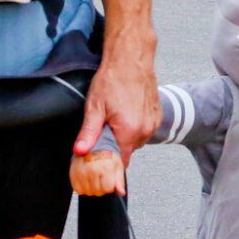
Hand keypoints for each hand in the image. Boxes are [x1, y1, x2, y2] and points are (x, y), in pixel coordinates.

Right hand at [70, 149, 123, 197]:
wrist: (94, 144)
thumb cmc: (108, 155)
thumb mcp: (118, 166)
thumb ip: (120, 181)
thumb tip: (122, 192)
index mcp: (105, 166)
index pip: (108, 189)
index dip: (110, 186)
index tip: (109, 178)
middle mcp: (92, 168)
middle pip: (97, 191)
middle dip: (101, 188)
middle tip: (101, 176)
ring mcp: (81, 170)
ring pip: (87, 192)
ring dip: (91, 188)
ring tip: (93, 177)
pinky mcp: (72, 171)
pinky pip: (77, 189)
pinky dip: (82, 187)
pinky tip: (86, 179)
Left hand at [75, 40, 157, 196]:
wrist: (131, 57)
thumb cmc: (113, 78)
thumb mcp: (94, 107)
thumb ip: (89, 133)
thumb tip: (81, 152)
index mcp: (129, 130)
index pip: (121, 163)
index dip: (111, 171)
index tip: (107, 181)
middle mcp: (145, 129)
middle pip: (126, 152)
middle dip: (114, 148)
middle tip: (101, 135)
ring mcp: (153, 122)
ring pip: (135, 141)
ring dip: (124, 136)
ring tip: (114, 119)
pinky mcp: (157, 114)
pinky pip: (143, 130)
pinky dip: (134, 127)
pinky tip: (125, 112)